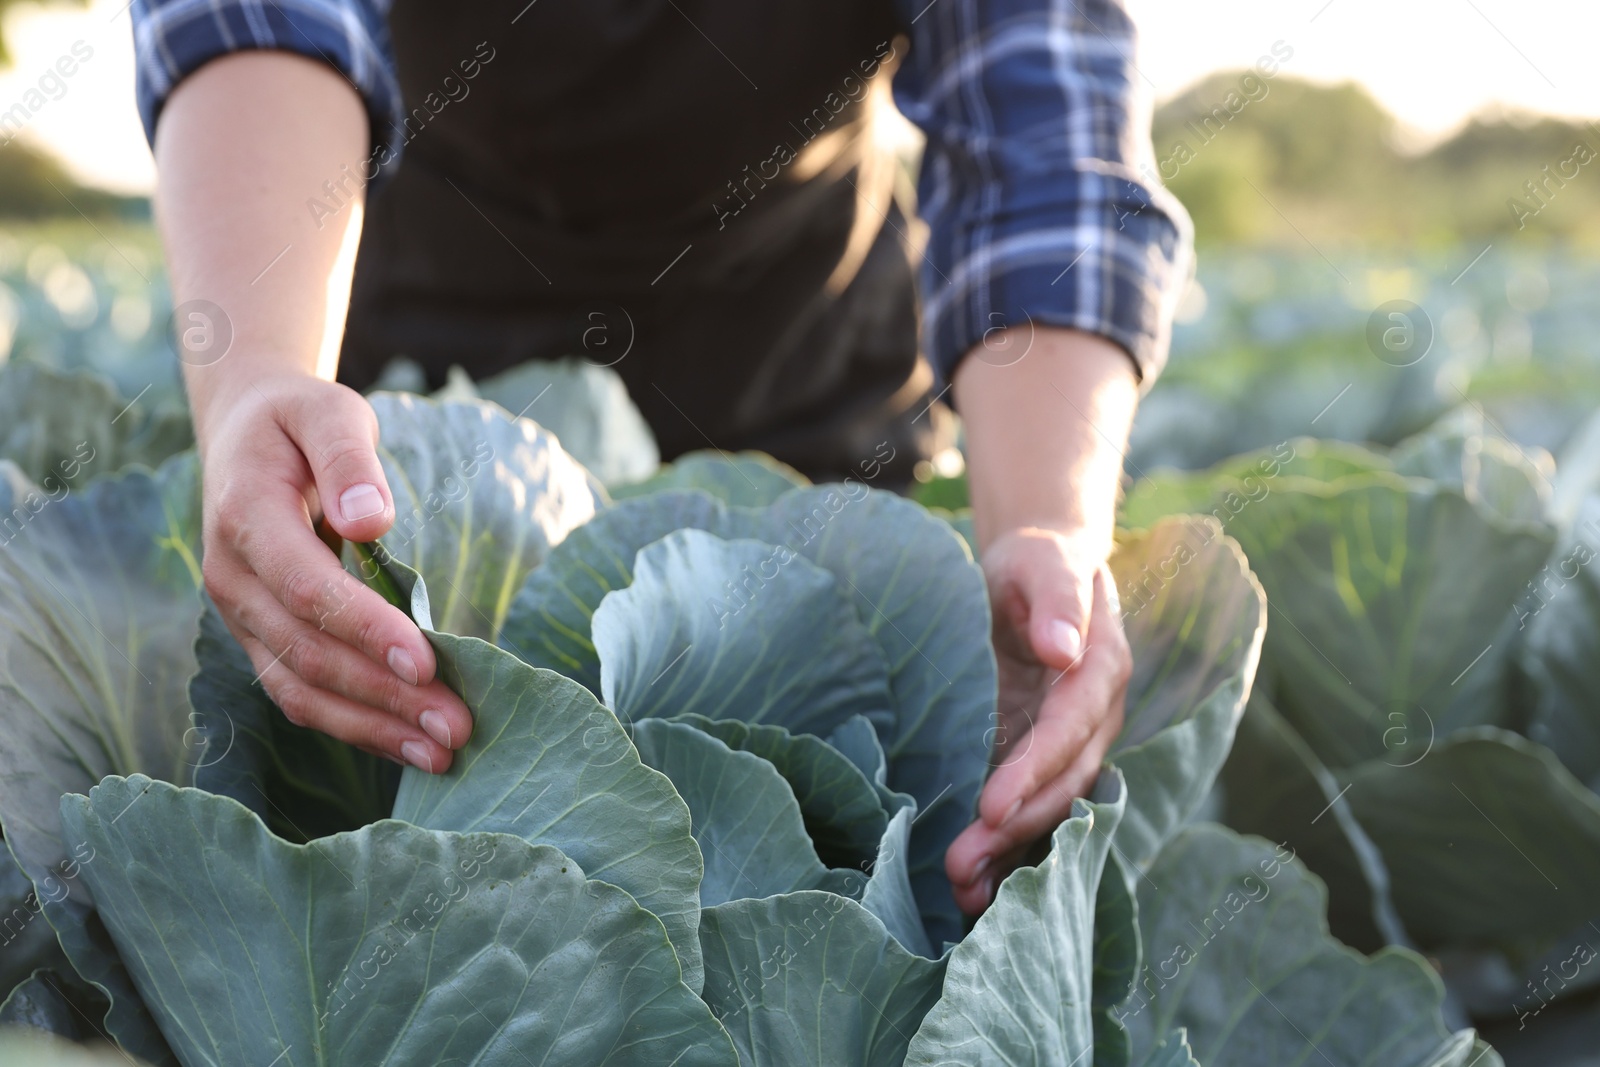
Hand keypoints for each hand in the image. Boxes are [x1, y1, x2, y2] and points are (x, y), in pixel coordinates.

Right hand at [197, 372, 472, 770]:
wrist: (247, 431)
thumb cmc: (300, 420)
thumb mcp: (327, 411)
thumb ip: (348, 459)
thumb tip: (372, 520)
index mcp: (245, 518)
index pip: (307, 589)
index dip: (365, 629)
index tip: (426, 659)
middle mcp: (232, 579)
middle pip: (307, 654)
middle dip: (384, 695)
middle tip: (457, 725)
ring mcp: (242, 617)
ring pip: (300, 689)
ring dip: (372, 728)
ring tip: (443, 753)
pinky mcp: (260, 639)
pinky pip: (300, 695)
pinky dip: (355, 726)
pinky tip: (409, 745)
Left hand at [944, 527, 1130, 914]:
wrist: (1036, 574)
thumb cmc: (1036, 562)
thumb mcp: (1042, 562)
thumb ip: (1056, 599)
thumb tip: (1062, 649)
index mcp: (1100, 669)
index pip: (1069, 729)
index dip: (1035, 770)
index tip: (991, 804)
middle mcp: (1095, 718)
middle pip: (1063, 784)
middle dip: (1015, 828)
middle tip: (961, 865)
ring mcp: (1071, 745)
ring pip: (1050, 809)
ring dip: (1009, 854)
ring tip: (962, 891)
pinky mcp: (1042, 759)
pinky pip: (1031, 810)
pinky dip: (1006, 850)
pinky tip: (969, 889)